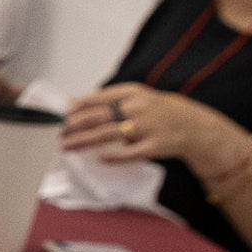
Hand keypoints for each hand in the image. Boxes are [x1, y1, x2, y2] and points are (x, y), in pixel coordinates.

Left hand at [61, 82, 250, 168]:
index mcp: (132, 92)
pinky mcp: (157, 145)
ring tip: (65, 146)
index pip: (97, 98)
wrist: (196, 126)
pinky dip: (116, 156)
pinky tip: (100, 159)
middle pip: (98, 116)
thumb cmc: (159, 112)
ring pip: (109, 133)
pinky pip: (133, 152)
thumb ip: (109, 100)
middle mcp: (139, 106)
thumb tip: (73, 104)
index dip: (75, 108)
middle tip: (54, 134)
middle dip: (73, 125)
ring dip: (84, 140)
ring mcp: (148, 126)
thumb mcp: (137, 98)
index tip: (57, 116)